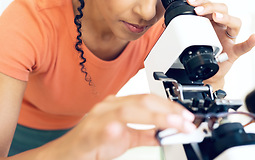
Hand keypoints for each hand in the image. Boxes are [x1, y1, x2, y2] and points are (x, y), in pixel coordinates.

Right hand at [49, 94, 195, 159]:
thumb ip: (145, 135)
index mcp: (118, 105)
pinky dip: (112, 130)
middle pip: (142, 102)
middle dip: (167, 111)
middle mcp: (109, 107)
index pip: (148, 99)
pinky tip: (121, 131)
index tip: (186, 116)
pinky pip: (101, 130)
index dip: (169, 107)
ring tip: (172, 125)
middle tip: (186, 122)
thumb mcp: (125, 138)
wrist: (68, 154)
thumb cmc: (93, 143)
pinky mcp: (88, 134)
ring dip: (153, 117)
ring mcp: (98, 118)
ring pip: (127, 111)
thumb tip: (166, 133)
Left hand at [187, 0, 254, 89]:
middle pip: (222, 9)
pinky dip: (250, 42)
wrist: (206, 72)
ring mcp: (230, 39)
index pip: (209, 6)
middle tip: (198, 10)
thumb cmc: (201, 53)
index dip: (201, 1)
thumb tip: (165, 22)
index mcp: (211, 22)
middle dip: (209, 6)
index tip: (190, 1)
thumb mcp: (189, 40)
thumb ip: (182, 30)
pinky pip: (244, 46)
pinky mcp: (235, 52)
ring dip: (225, 17)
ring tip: (216, 17)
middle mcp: (222, 27)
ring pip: (234, 22)